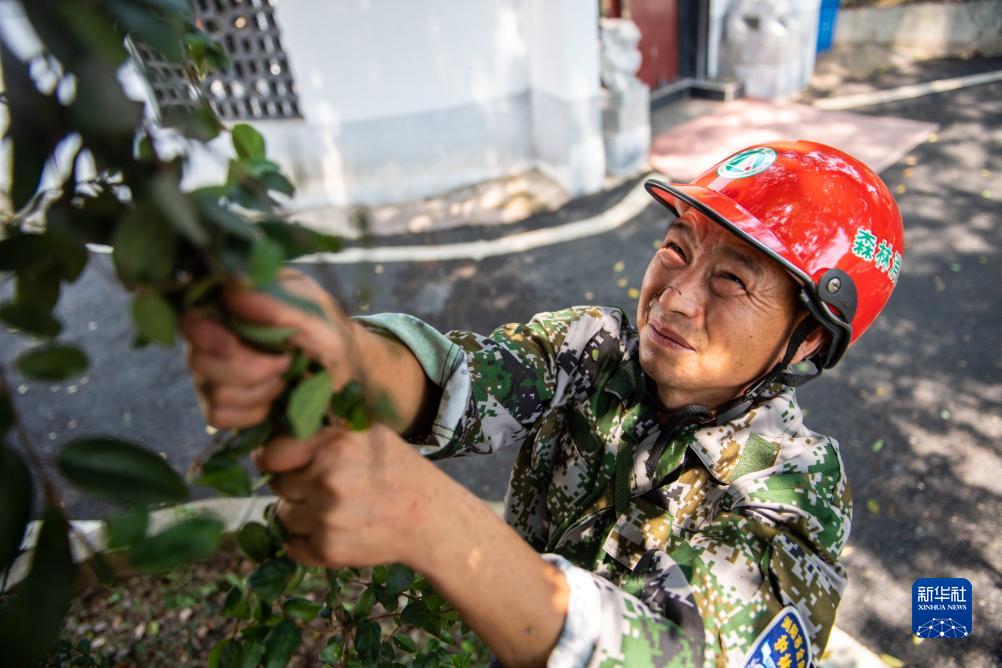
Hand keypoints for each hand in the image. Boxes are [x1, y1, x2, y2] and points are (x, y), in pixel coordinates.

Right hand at [181, 268, 362, 428]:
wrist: (349, 376)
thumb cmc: (332, 336)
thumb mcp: (315, 317)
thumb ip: (275, 305)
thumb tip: (231, 287)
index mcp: (234, 305)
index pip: (191, 318)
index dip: (204, 335)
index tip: (231, 346)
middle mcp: (215, 336)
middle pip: (198, 361)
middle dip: (248, 370)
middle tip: (286, 365)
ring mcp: (214, 371)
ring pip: (211, 391)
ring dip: (257, 392)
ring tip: (285, 381)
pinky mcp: (221, 403)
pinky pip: (217, 415)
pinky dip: (251, 413)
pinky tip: (272, 403)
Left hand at [256, 422, 446, 568]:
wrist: (430, 519)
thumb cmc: (399, 472)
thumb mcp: (370, 434)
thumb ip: (327, 429)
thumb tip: (279, 426)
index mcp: (335, 445)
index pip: (274, 452)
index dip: (272, 458)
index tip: (277, 462)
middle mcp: (327, 479)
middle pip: (278, 484)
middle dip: (294, 486)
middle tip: (324, 488)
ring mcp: (326, 516)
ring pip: (284, 515)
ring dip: (300, 514)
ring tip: (333, 510)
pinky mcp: (328, 549)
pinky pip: (293, 546)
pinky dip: (306, 542)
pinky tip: (333, 531)